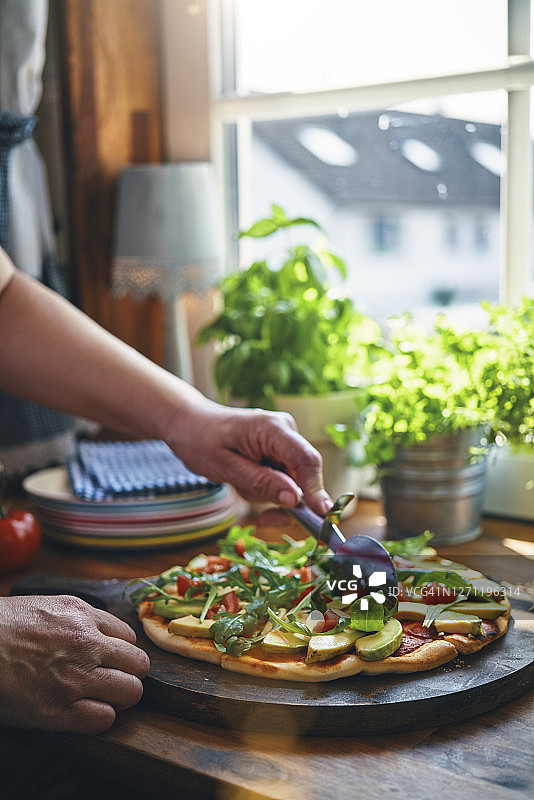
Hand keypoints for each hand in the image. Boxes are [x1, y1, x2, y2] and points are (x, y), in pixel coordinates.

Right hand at [0, 595, 149, 733]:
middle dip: (130, 675)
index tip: (114, 660)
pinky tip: (86, 713)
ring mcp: (73, 679)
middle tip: (117, 681)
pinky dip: (100, 719)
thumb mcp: (47, 606)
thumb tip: (101, 632)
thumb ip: (79, 618)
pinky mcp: (55, 712)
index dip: (122, 652)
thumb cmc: (1, 626)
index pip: (129, 637)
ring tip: (104, 698)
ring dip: (120, 698)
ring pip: (129, 692)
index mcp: (82, 615)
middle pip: (138, 665)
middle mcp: (85, 645)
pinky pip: (102, 719)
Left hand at [168, 403, 332, 514]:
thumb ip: (261, 483)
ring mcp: (284, 441)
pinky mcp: (280, 451)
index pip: (306, 460)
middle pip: (304, 475)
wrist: (189, 423)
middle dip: (285, 500)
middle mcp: (286, 431)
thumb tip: (295, 499)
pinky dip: (267, 489)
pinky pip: (284, 479)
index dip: (316, 489)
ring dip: (270, 494)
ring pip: (294, 482)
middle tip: (263, 520)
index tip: (320, 515)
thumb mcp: (225, 467)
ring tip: (240, 485)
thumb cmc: (201, 440)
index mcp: (273, 428)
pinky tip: (245, 482)